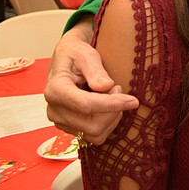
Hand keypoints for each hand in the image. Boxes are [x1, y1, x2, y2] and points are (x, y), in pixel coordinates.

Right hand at [44, 20, 138, 143]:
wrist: (66, 60)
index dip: (112, 105)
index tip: (134, 101)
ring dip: (111, 117)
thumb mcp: (86, 55)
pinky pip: (94, 135)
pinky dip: (107, 123)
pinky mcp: (69, 127)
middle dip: (113, 109)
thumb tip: (106, 86)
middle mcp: (54, 110)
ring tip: (111, 94)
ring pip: (95, 133)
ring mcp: (60, 121)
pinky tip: (107, 105)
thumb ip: (95, 70)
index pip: (86, 105)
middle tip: (117, 87)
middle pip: (92, 125)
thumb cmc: (77, 54)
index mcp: (55, 90)